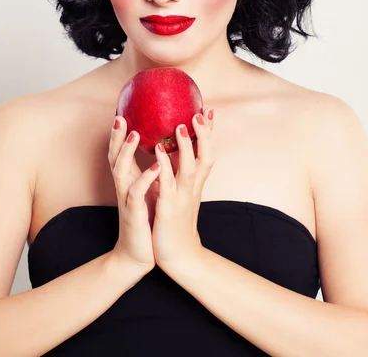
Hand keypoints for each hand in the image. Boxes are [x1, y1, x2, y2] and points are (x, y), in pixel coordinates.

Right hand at [108, 115, 160, 273]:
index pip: (123, 151)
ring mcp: (127, 199)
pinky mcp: (134, 214)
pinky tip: (157, 167)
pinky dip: (145, 179)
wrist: (139, 254)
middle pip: (116, 156)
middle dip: (117, 136)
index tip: (125, 110)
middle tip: (120, 116)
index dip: (122, 132)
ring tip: (135, 133)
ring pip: (122, 171)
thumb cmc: (146, 220)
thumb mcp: (150, 191)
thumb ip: (152, 170)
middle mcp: (125, 186)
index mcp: (130, 180)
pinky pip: (137, 194)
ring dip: (127, 151)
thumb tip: (164, 150)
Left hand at [151, 107, 214, 269]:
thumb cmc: (177, 223)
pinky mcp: (168, 209)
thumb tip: (180, 154)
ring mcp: (182, 198)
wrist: (180, 257)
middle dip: (204, 135)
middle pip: (205, 156)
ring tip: (180, 126)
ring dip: (186, 147)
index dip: (209, 132)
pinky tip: (157, 152)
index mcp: (195, 183)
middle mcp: (193, 188)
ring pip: (188, 169)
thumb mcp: (184, 195)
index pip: (206, 152)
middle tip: (202, 113)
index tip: (210, 110)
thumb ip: (183, 174)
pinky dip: (164, 167)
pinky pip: (167, 185)